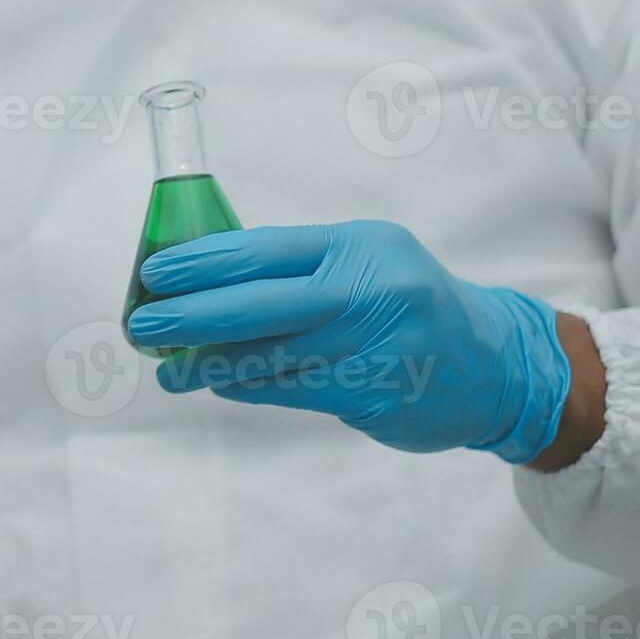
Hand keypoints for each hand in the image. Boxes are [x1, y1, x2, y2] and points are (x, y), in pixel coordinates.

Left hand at [125, 220, 569, 462]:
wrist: (497, 365)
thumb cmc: (408, 305)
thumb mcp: (369, 263)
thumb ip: (301, 268)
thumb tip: (202, 279)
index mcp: (360, 245)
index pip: (264, 250)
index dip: (201, 263)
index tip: (154, 275)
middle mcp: (370, 289)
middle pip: (257, 304)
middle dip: (189, 316)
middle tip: (143, 326)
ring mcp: (375, 344)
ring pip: (267, 357)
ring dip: (208, 365)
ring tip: (170, 371)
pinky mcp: (374, 393)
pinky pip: (289, 390)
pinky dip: (247, 386)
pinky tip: (219, 383)